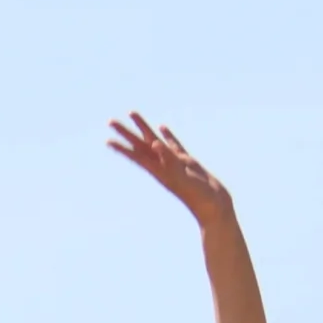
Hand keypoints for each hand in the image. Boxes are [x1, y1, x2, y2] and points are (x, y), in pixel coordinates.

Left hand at [108, 113, 230, 222]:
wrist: (214, 208)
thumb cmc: (199, 196)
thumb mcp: (182, 176)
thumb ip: (168, 159)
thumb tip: (154, 143)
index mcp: (160, 171)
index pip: (137, 156)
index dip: (123, 148)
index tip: (108, 140)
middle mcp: (164, 166)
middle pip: (141, 146)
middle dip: (127, 133)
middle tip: (111, 122)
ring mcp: (175, 163)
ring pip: (155, 141)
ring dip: (144, 129)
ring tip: (132, 115)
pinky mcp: (187, 162)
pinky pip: (174, 145)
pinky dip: (167, 136)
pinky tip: (162, 127)